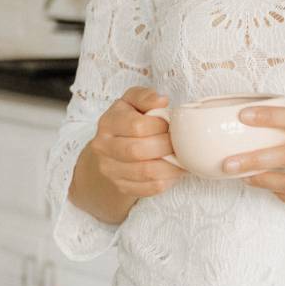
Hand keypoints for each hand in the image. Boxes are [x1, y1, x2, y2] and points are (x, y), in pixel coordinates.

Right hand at [70, 87, 186, 221]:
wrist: (112, 148)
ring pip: (146, 172)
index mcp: (108, 123)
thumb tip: (161, 100)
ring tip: (180, 157)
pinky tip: (173, 170)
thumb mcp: (133, 101)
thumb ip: (146, 97)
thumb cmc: (128, 120)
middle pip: (138, 151)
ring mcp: (110, 170)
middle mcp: (103, 147)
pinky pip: (149, 188)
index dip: (160, 126)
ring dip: (170, 165)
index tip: (170, 124)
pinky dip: (168, 180)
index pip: (136, 126)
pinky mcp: (122, 186)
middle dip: (166, 146)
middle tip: (179, 142)